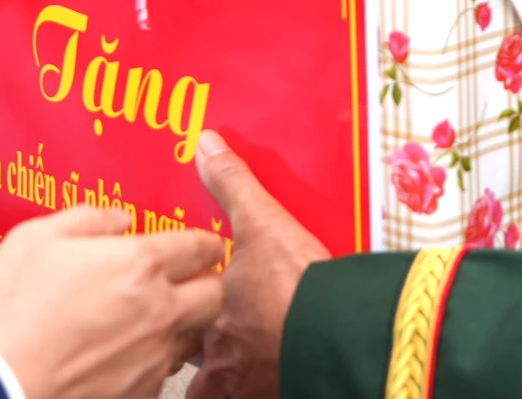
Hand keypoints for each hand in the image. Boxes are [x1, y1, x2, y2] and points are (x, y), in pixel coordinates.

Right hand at [0, 206, 222, 398]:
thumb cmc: (10, 315)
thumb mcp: (35, 239)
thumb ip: (87, 219)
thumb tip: (117, 219)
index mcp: (140, 265)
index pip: (199, 247)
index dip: (205, 243)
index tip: (203, 244)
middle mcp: (159, 311)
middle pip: (215, 295)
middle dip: (207, 284)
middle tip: (187, 281)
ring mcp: (153, 358)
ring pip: (193, 337)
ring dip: (182, 324)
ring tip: (151, 319)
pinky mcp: (141, 394)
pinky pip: (163, 372)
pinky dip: (152, 360)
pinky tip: (121, 354)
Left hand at [189, 131, 330, 398]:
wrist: (341, 330)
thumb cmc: (297, 283)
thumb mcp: (262, 221)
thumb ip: (232, 185)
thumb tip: (206, 147)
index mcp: (211, 316)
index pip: (180, 324)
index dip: (184, 319)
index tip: (190, 313)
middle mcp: (225, 358)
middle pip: (198, 372)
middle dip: (206, 362)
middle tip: (218, 348)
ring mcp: (253, 386)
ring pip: (223, 396)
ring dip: (232, 386)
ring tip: (247, 373)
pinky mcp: (285, 395)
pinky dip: (270, 390)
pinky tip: (283, 378)